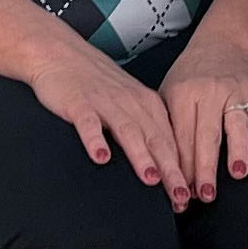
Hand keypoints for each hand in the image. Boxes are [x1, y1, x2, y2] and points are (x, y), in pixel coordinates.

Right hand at [26, 43, 189, 210]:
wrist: (60, 52)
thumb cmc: (95, 81)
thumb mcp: (128, 101)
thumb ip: (145, 128)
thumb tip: (165, 165)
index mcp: (146, 104)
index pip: (170, 141)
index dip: (181, 170)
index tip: (188, 196)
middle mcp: (130, 102)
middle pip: (155, 139)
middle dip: (170, 169)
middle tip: (180, 195)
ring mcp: (104, 102)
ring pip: (128, 131)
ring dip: (141, 156)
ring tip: (151, 178)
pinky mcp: (78, 102)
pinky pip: (89, 123)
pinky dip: (96, 140)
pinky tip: (101, 157)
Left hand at [160, 33, 247, 205]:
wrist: (222, 41)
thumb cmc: (192, 74)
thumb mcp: (169, 91)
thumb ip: (167, 126)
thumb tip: (165, 170)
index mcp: (182, 94)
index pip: (181, 137)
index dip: (182, 166)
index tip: (183, 191)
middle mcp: (208, 91)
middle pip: (207, 134)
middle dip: (206, 167)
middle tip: (206, 193)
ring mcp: (234, 89)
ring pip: (236, 123)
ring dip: (237, 149)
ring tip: (237, 173)